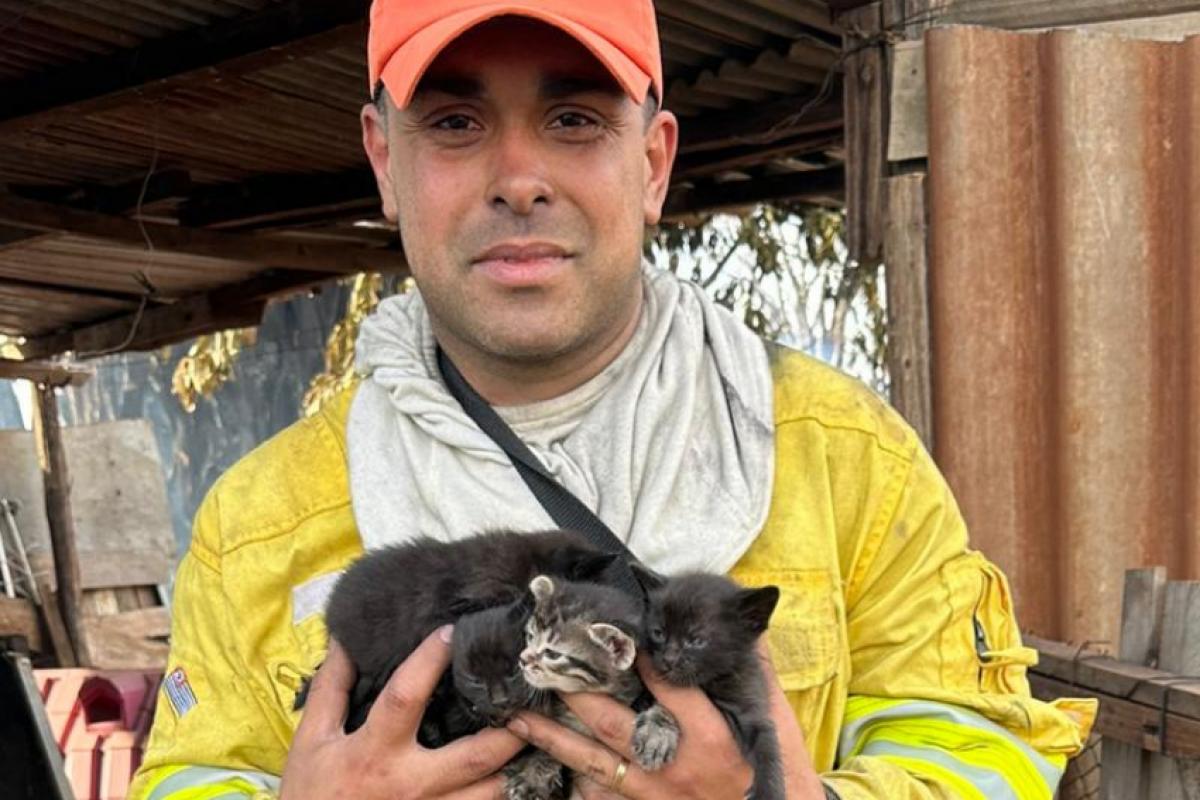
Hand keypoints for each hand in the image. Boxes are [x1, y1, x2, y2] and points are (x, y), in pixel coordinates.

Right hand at [280, 627, 524, 799]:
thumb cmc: (309, 794)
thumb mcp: (310, 740)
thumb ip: (332, 690)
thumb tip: (346, 640)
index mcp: (373, 751)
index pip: (406, 697)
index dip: (429, 661)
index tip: (452, 631)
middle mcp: (408, 785)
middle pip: (473, 756)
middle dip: (509, 730)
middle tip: (535, 699)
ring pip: (488, 794)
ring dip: (517, 768)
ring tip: (539, 736)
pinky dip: (500, 795)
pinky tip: (521, 775)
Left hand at [506, 639, 825, 798]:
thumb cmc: (761, 769)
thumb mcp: (764, 721)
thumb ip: (747, 675)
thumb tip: (746, 626)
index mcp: (708, 736)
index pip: (671, 690)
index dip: (644, 661)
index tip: (615, 633)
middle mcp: (674, 765)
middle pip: (614, 724)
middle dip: (575, 694)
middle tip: (543, 667)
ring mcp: (653, 794)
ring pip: (592, 762)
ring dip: (552, 739)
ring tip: (517, 719)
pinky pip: (597, 796)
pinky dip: (569, 780)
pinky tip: (538, 761)